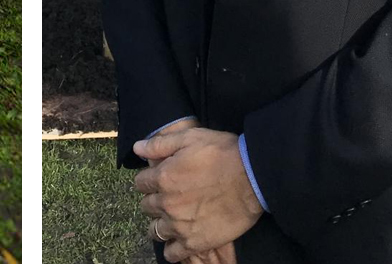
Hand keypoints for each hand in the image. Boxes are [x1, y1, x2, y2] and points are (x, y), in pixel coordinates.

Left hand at [135, 128, 261, 261]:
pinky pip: (173, 253)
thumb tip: (137, 148)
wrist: (254, 177)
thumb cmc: (223, 153)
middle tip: (168, 196)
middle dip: (154, 200)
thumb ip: (159, 144)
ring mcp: (180, 225)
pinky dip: (172, 249)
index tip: (158, 178)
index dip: (149, 179)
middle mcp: (167, 203)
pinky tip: (178, 242)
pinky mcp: (196, 241)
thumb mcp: (189, 138)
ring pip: (155, 231)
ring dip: (160, 224)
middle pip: (146, 206)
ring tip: (172, 219)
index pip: (140, 183)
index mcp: (163, 177)